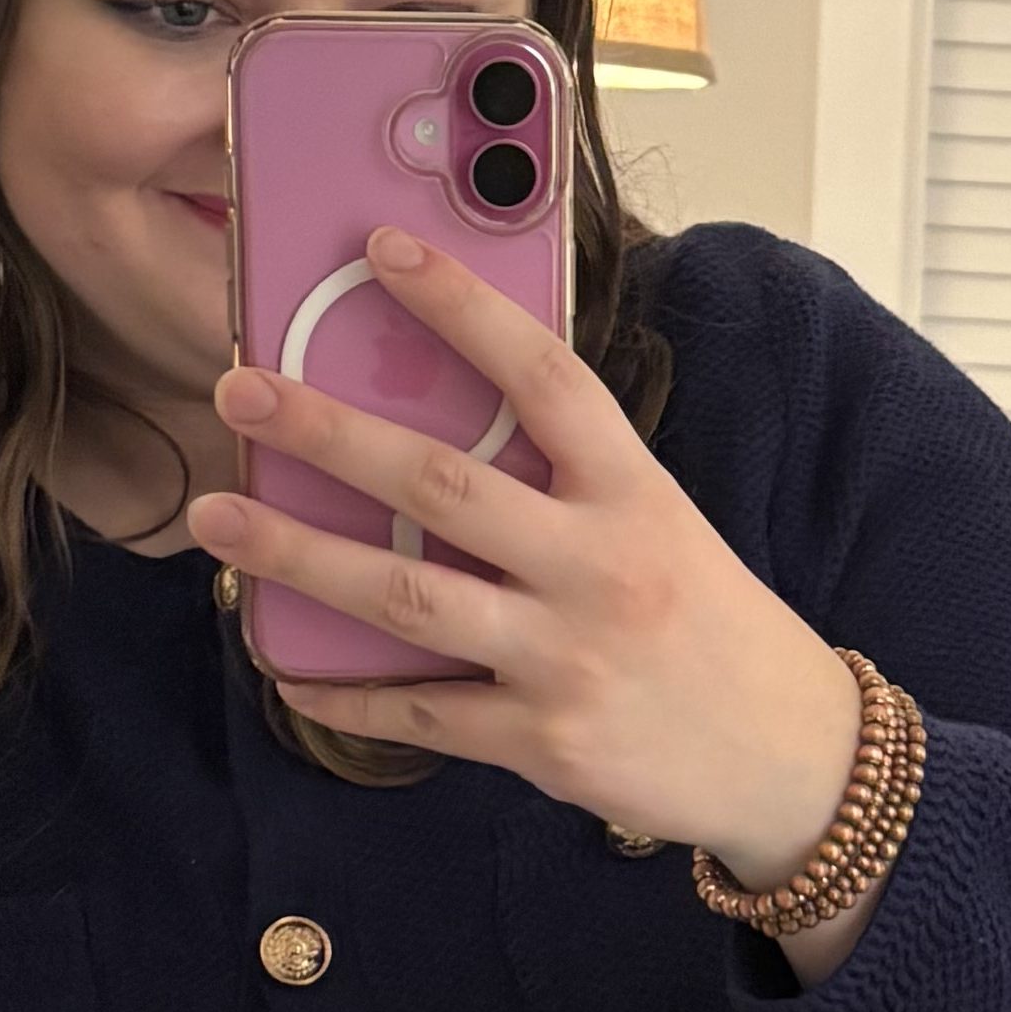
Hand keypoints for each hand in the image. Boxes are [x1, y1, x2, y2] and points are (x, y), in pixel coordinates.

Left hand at [209, 234, 890, 959]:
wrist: (793, 760)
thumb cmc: (715, 626)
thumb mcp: (664, 527)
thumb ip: (569, 483)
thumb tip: (440, 430)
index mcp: (635, 495)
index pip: (542, 375)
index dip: (460, 306)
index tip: (381, 251)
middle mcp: (599, 567)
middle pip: (442, 485)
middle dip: (329, 433)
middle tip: (241, 391)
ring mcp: (566, 657)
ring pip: (407, 598)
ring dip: (299, 556)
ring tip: (218, 519)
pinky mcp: (543, 741)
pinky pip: (420, 714)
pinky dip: (347, 695)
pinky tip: (286, 670)